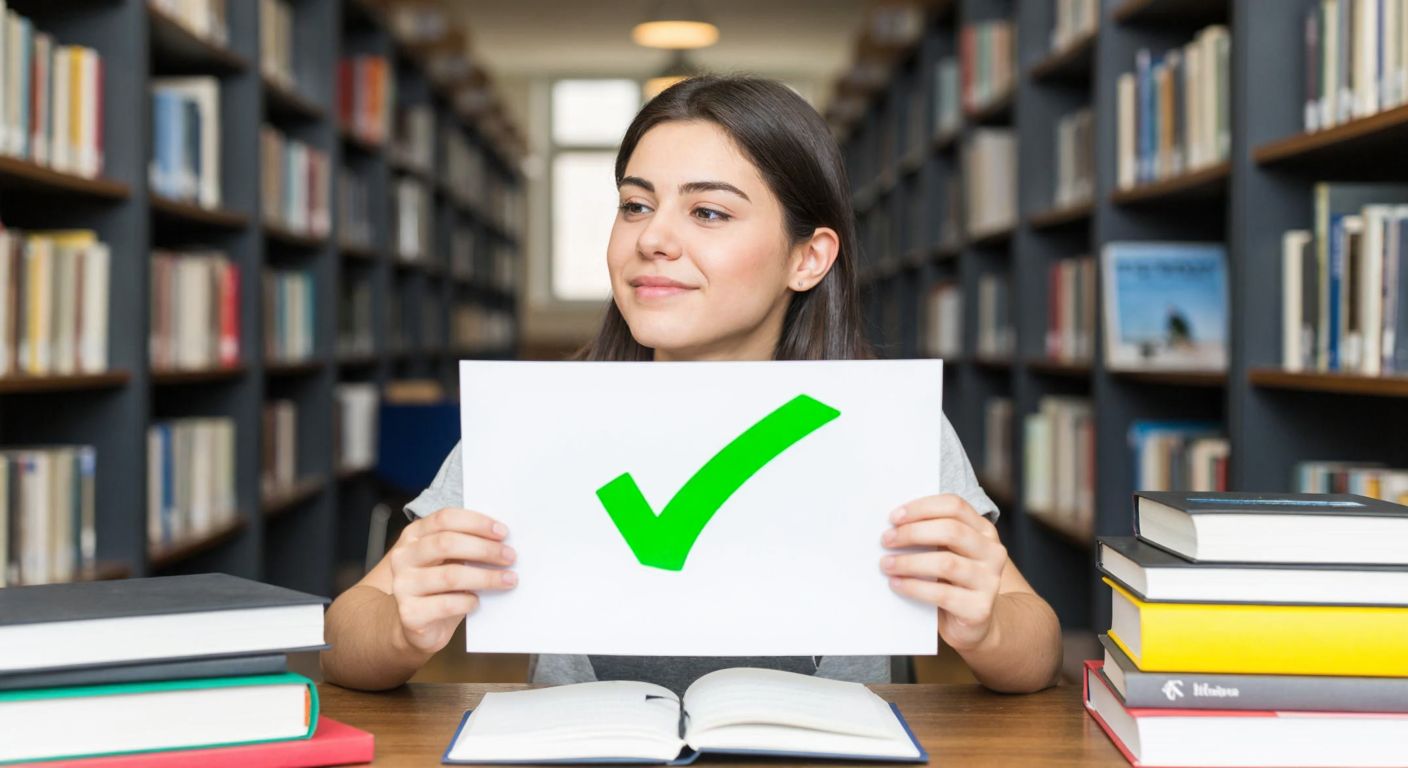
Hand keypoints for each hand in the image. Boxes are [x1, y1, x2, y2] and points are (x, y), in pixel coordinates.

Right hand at [387, 507, 517, 654]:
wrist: (414, 625)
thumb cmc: (437, 587)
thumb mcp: (446, 560)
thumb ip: (464, 546)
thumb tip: (503, 542)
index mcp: (413, 535)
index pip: (444, 518)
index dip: (476, 522)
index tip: (503, 532)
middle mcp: (403, 557)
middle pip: (446, 543)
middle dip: (484, 549)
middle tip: (510, 557)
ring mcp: (403, 585)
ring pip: (450, 576)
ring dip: (486, 577)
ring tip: (508, 580)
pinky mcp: (410, 613)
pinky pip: (447, 604)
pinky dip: (469, 601)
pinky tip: (477, 602)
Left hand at [880, 494, 1006, 651]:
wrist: (973, 624)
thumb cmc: (952, 581)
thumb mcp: (947, 552)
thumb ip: (931, 535)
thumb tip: (893, 525)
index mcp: (984, 531)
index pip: (955, 506)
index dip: (922, 508)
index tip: (894, 517)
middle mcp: (992, 552)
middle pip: (951, 530)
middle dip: (913, 533)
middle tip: (886, 539)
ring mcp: (990, 581)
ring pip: (946, 563)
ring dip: (909, 562)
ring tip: (886, 564)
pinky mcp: (980, 608)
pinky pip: (942, 593)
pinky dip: (914, 587)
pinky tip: (896, 584)